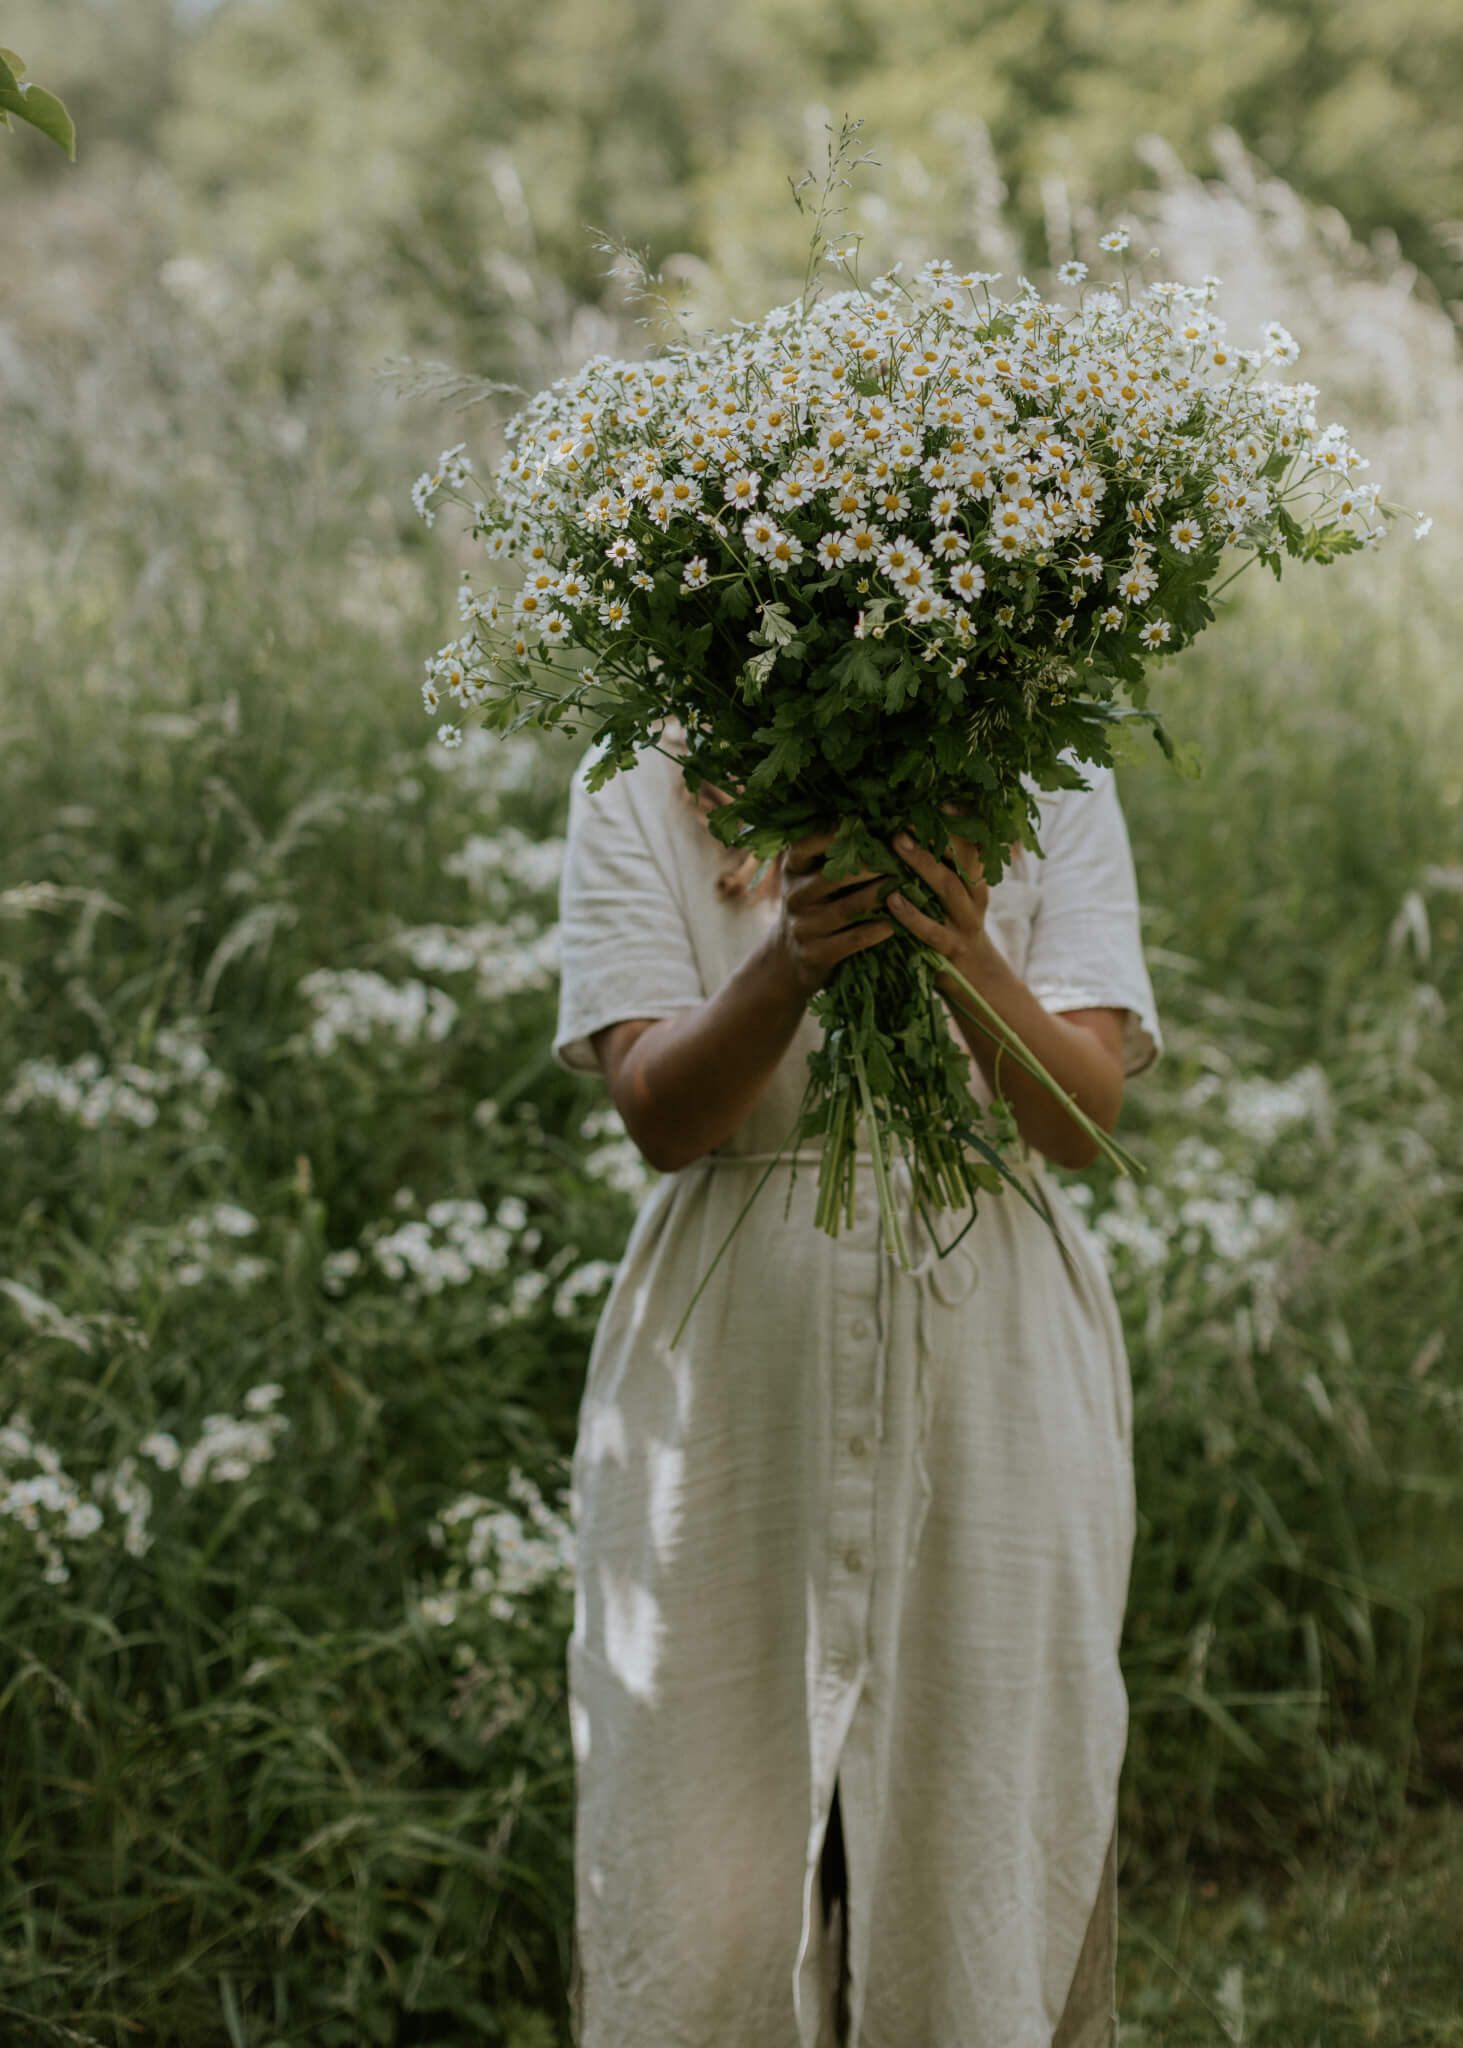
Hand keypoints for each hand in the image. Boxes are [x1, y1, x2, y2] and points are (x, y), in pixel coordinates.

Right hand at [771, 827, 897, 1000]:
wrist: (787, 959)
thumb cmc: (812, 905)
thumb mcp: (808, 876)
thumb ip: (829, 853)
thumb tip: (869, 819)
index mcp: (792, 869)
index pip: (808, 844)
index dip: (837, 833)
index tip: (867, 824)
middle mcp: (793, 895)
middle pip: (836, 876)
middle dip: (873, 866)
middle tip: (903, 858)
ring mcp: (803, 926)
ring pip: (849, 908)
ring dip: (881, 896)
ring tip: (908, 886)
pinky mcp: (815, 953)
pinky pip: (853, 939)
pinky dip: (877, 930)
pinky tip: (897, 923)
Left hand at [886, 808, 991, 993]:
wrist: (975, 978)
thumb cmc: (952, 926)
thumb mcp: (955, 895)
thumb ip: (941, 867)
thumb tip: (907, 828)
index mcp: (977, 879)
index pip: (977, 843)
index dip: (964, 821)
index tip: (943, 802)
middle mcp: (976, 897)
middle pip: (962, 859)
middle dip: (937, 835)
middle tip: (906, 818)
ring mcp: (966, 923)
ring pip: (948, 888)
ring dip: (922, 864)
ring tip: (897, 844)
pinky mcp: (951, 949)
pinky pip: (932, 930)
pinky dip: (911, 915)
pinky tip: (891, 901)